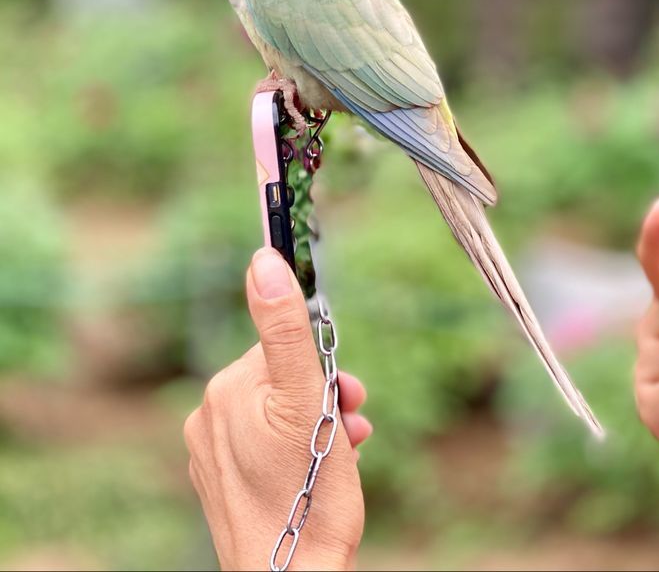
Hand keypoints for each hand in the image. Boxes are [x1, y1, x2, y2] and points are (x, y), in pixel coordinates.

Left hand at [185, 247, 368, 570]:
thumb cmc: (308, 495)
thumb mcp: (307, 399)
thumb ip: (285, 329)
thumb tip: (264, 260)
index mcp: (225, 391)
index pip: (281, 350)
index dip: (322, 371)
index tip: (346, 395)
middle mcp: (208, 417)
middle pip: (281, 382)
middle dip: (323, 397)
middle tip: (351, 427)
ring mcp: (212, 455)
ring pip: (278, 415)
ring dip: (317, 425)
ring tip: (343, 453)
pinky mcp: (224, 485)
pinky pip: (266, 447)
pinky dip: (298, 451)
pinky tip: (320, 472)